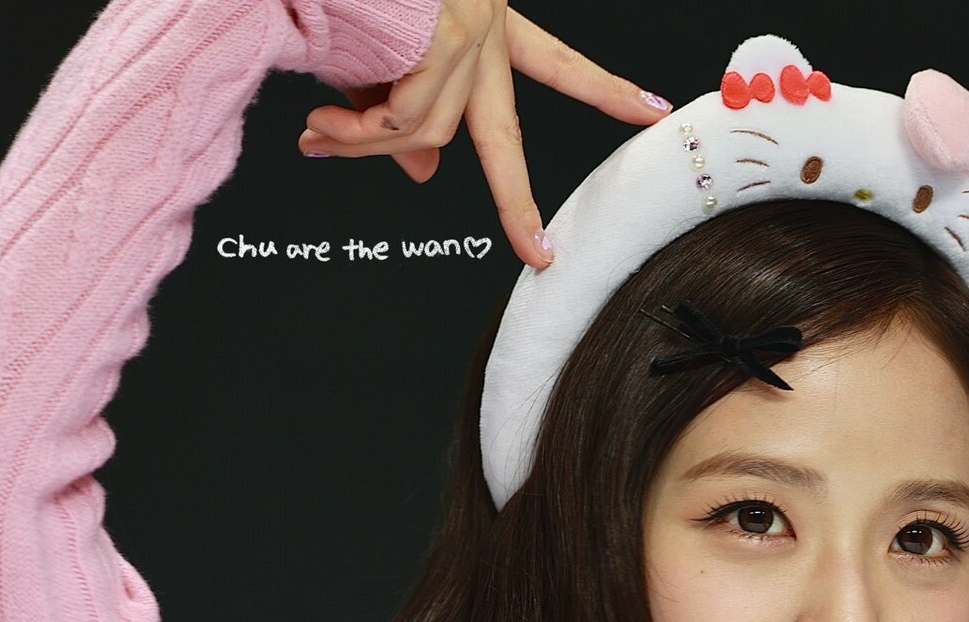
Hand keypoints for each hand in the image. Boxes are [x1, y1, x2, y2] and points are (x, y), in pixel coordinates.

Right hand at [296, 1, 671, 267]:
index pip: (557, 64)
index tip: (650, 109)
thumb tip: (424, 171)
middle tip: (537, 252)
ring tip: (319, 138)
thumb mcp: (380, 46)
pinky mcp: (442, 34)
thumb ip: (403, 107)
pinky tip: (325, 124)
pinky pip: (406, 116)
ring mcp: (468, 27)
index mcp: (484, 17)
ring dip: (367, 147)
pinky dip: (363, 132)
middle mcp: (485, 20)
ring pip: (431, 128)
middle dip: (518, 202)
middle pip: (504, 133)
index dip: (605, 90)